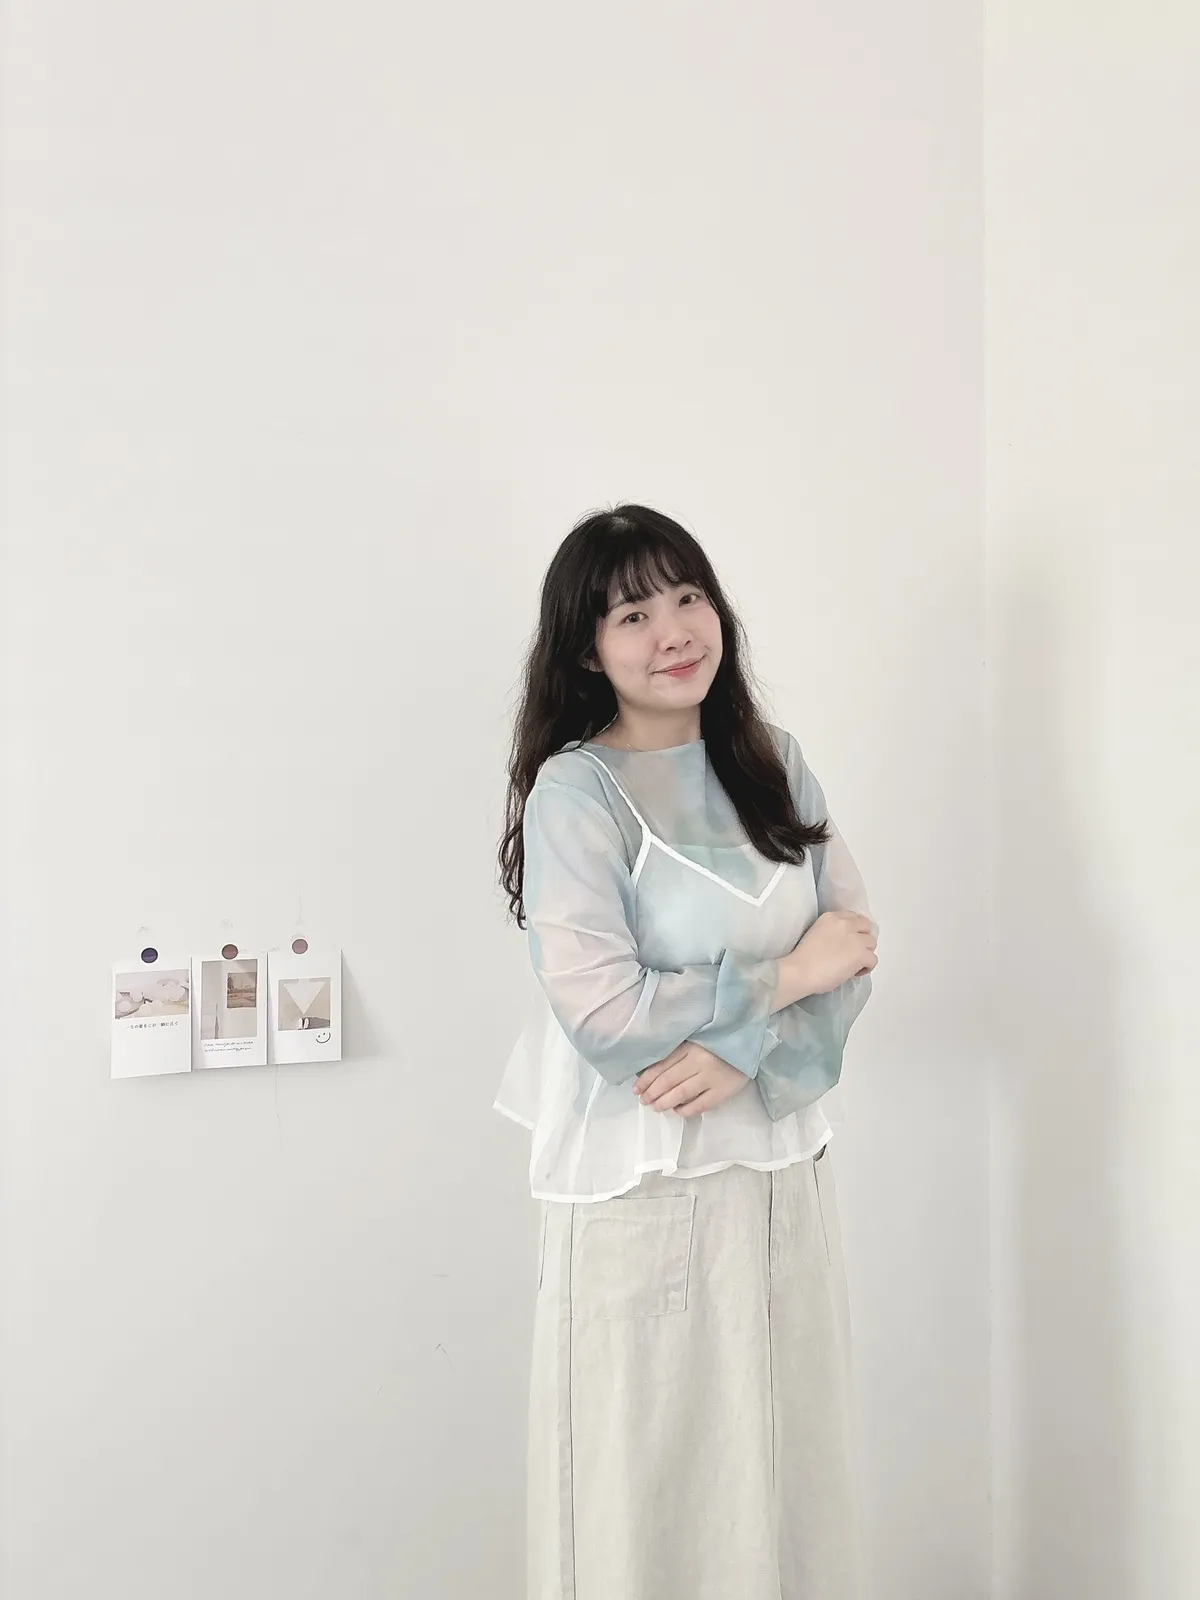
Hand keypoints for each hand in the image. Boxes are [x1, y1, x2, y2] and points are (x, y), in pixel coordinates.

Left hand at [632, 1041, 751, 1117]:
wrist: (750, 1042)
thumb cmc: (720, 1040)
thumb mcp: (697, 1038)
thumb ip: (679, 1051)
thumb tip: (653, 1071)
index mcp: (690, 1046)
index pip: (661, 1065)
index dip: (646, 1079)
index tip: (636, 1088)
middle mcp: (698, 1061)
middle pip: (668, 1080)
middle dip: (652, 1093)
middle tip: (643, 1100)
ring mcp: (711, 1077)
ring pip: (681, 1094)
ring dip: (664, 1102)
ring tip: (655, 1107)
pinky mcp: (723, 1091)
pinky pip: (700, 1105)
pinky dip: (685, 1110)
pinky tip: (677, 1111)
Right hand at [790, 910, 877, 995]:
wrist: (800, 970)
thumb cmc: (802, 958)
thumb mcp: (816, 934)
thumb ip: (831, 933)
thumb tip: (843, 945)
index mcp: (831, 917)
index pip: (853, 917)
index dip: (854, 929)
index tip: (848, 940)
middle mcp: (845, 924)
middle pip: (866, 926)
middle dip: (862, 938)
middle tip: (854, 951)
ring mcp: (855, 939)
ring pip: (872, 943)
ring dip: (865, 952)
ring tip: (854, 963)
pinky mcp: (861, 954)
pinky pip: (873, 960)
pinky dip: (867, 967)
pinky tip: (855, 972)